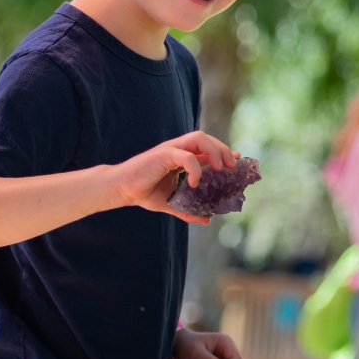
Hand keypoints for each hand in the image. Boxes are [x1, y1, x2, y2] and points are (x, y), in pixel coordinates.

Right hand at [110, 131, 237, 224]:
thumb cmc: (143, 192)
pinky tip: (194, 183)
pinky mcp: (162, 154)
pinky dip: (195, 168)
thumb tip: (207, 220)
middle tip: (232, 168)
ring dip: (214, 151)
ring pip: (199, 138)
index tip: (237, 163)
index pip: (207, 149)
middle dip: (223, 150)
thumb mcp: (171, 204)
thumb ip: (188, 211)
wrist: (121, 190)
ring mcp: (171, 149)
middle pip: (206, 139)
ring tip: (220, 169)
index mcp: (181, 157)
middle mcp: (178, 149)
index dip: (224, 153)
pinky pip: (185, 156)